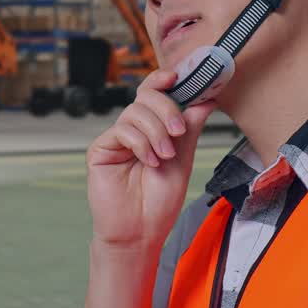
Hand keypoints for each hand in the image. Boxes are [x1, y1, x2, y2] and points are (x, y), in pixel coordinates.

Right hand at [85, 69, 217, 250]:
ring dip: (156, 132)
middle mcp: (133, 130)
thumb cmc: (160, 201)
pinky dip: (141, 143)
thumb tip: (207, 99)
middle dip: (166, 109)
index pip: (154, 94)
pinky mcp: (101, 150)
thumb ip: (190, 128)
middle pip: (145, 97)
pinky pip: (121, 131)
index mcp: (153, 129)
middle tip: (178, 132)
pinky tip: (149, 161)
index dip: (163, 80)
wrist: (141, 231)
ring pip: (135, 112)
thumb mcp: (183, 159)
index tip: (177, 76)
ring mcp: (116, 139)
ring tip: (164, 156)